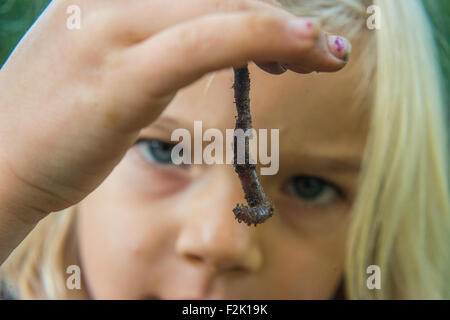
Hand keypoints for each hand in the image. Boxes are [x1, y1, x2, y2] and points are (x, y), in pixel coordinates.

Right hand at [0, 0, 350, 221]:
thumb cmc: (59, 121)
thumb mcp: (106, 64)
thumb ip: (152, 42)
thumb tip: (205, 39)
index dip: (256, 7)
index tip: (293, 33)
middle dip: (281, 16)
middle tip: (324, 47)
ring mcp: (111, 28)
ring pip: (222, 7)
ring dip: (285, 29)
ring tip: (326, 55)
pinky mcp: (120, 74)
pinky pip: (202, 43)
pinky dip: (257, 38)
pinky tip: (301, 48)